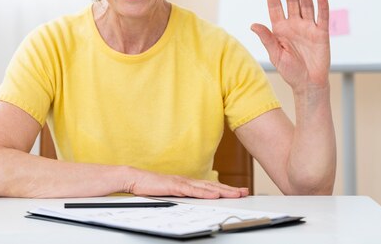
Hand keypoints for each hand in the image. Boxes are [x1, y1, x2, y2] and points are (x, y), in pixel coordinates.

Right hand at [125, 168, 247, 198]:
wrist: (135, 178)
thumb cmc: (151, 186)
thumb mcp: (170, 193)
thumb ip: (182, 196)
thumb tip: (193, 202)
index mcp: (187, 183)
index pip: (210, 187)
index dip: (225, 189)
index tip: (238, 192)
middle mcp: (187, 180)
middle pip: (212, 186)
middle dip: (229, 189)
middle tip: (244, 192)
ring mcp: (181, 182)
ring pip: (206, 187)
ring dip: (222, 191)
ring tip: (235, 194)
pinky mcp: (174, 185)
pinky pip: (192, 190)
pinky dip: (204, 193)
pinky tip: (214, 195)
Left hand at [251, 0, 329, 90]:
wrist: (307, 84)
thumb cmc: (289, 70)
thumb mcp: (275, 54)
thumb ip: (267, 38)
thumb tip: (253, 24)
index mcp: (279, 28)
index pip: (275, 6)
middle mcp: (294, 24)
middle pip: (292, 1)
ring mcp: (308, 27)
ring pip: (306, 6)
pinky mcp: (321, 34)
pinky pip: (322, 18)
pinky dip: (322, 7)